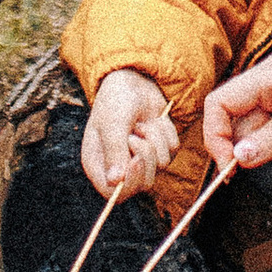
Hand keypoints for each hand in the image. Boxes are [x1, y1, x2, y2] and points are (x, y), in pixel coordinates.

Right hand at [82, 69, 178, 200]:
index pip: (113, 194)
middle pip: (142, 184)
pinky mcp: (160, 148)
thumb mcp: (111, 123)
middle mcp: (119, 166)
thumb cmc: (116, 99)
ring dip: (155, 139)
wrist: (133, 77)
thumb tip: (116, 182)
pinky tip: (154, 120)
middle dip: (145, 155)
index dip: (129, 184)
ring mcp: (142, 159)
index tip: (136, 160)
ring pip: (161, 166)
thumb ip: (114, 151)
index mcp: (98, 164)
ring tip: (142, 123)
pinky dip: (166, 133)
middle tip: (136, 133)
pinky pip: (173, 151)